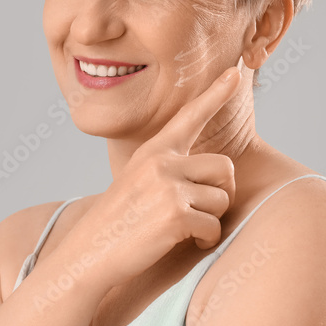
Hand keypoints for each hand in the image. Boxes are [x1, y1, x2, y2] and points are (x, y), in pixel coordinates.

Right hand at [57, 62, 241, 291]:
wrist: (89, 253)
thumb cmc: (118, 222)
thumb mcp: (137, 181)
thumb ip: (168, 169)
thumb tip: (213, 171)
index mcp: (153, 151)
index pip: (190, 116)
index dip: (216, 94)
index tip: (236, 72)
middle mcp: (162, 163)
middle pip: (225, 167)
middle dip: (221, 192)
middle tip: (201, 209)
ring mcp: (168, 188)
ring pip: (222, 199)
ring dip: (211, 219)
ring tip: (185, 228)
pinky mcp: (175, 216)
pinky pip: (213, 226)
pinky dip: (205, 238)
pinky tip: (185, 241)